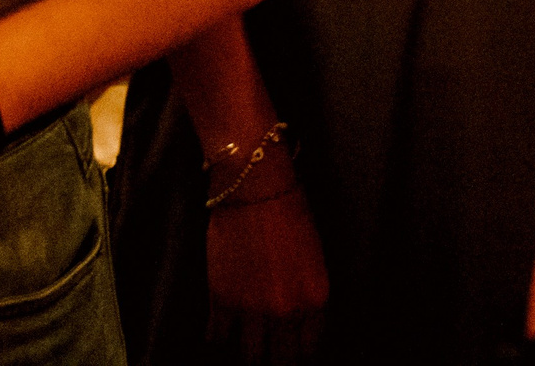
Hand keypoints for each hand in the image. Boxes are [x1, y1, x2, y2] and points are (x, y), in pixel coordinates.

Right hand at [206, 175, 326, 365]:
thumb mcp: (314, 259)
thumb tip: (297, 326)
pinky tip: (221, 333)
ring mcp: (252, 308)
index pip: (309, 350)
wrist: (254, 187)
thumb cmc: (289, 213)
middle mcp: (286, 311)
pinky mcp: (222, 300)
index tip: (290, 351)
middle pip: (281, 360)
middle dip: (276, 359)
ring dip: (249, 352)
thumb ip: (307, 298)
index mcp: (316, 299)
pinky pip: (218, 338)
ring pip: (250, 357)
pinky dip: (218, 339)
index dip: (298, 353)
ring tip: (247, 346)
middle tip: (269, 353)